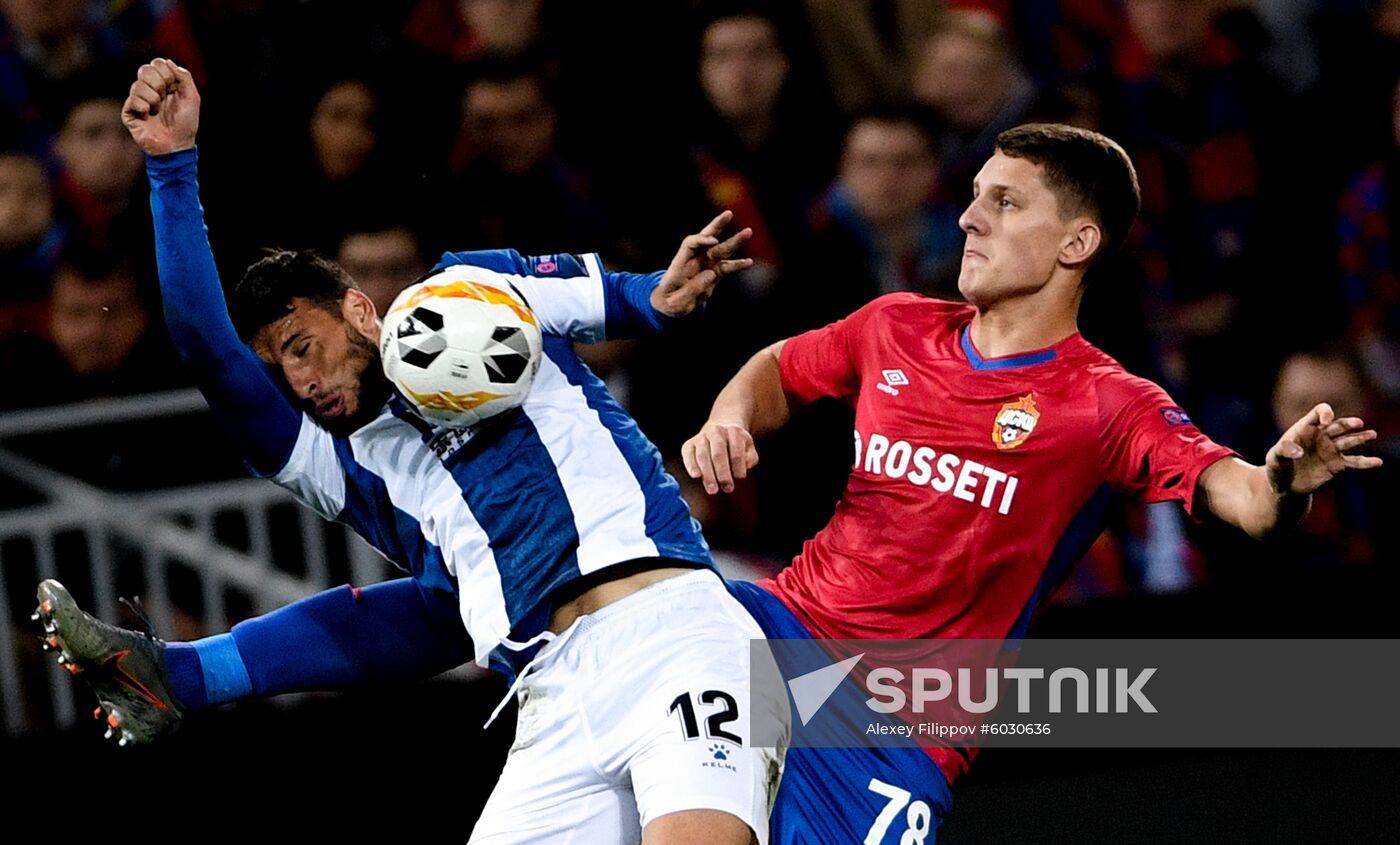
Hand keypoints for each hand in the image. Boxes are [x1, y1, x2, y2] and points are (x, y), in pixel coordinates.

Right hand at [122, 58, 199, 154]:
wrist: (177, 144)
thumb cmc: (186, 123)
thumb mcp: (192, 97)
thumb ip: (184, 76)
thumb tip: (168, 62)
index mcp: (163, 83)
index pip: (156, 63)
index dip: (166, 73)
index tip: (173, 87)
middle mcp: (149, 89)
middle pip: (144, 69)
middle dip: (158, 83)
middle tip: (165, 97)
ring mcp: (138, 100)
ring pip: (138, 85)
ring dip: (153, 98)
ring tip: (157, 110)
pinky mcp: (129, 112)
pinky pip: (132, 100)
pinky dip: (144, 107)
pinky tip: (148, 116)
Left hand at [651, 210, 753, 317]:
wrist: (670, 306)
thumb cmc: (669, 302)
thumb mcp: (676, 302)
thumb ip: (692, 289)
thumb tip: (712, 274)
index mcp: (680, 263)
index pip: (690, 243)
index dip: (702, 240)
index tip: (714, 242)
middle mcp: (694, 260)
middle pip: (706, 238)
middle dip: (717, 226)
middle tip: (728, 213)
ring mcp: (705, 265)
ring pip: (721, 250)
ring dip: (735, 241)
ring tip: (748, 231)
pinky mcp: (714, 274)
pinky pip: (728, 267)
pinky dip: (739, 264)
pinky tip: (749, 262)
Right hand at [681, 420, 757, 494]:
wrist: (719, 432)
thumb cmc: (736, 446)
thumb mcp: (748, 449)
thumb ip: (749, 459)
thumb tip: (742, 469)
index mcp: (733, 432)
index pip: (736, 452)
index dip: (738, 467)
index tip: (739, 479)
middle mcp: (716, 432)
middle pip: (718, 454)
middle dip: (723, 473)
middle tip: (727, 489)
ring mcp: (701, 437)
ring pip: (703, 455)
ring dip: (708, 474)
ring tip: (712, 490)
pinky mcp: (688, 445)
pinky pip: (689, 455)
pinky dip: (691, 466)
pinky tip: (696, 476)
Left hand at [1266, 403, 1382, 495]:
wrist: (1284, 486)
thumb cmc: (1277, 467)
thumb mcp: (1274, 458)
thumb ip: (1284, 451)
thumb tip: (1299, 452)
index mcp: (1305, 428)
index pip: (1318, 413)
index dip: (1324, 413)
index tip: (1326, 421)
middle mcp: (1321, 436)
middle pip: (1338, 425)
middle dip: (1347, 424)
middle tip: (1358, 424)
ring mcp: (1331, 450)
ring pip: (1349, 441)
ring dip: (1360, 438)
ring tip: (1372, 435)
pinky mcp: (1338, 465)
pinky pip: (1354, 462)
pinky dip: (1366, 462)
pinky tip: (1377, 462)